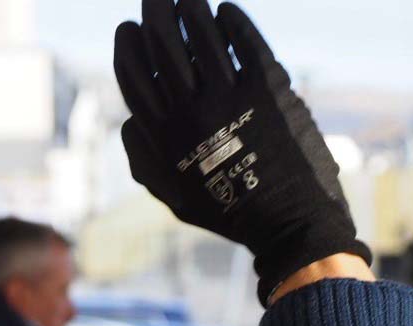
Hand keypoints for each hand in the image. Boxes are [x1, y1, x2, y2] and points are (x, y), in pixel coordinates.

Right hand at [114, 0, 370, 304]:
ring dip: (192, 10)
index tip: (127, 29)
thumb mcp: (173, 197)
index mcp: (166, 138)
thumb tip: (130, 122)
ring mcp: (230, 95)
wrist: (285, 218)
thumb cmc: (226, 210)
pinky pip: (245, 41)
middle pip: (164, 47)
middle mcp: (192, 111)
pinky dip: (232, 21)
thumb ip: (145, 161)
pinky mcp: (267, 85)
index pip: (136, 78)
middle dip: (155, 14)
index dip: (128, 48)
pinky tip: (224, 11)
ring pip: (203, 35)